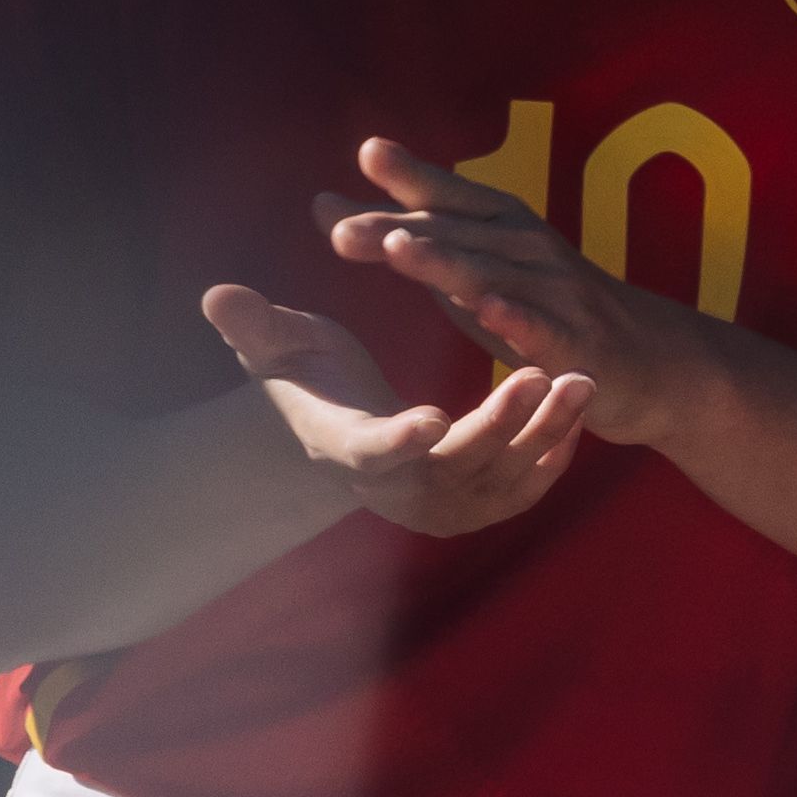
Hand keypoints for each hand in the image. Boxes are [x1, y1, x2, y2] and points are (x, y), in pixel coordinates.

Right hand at [195, 274, 588, 539]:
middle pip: (452, 467)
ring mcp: (440, 502)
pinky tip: (578, 406)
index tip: (431, 419)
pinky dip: (554, 452)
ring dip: (544, 433)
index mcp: (344, 447)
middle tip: (537, 376)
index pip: (370, 453)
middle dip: (498, 425)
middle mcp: (395, 487)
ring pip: (501, 480)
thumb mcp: (280, 346)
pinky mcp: (478, 501)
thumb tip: (216, 294)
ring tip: (581, 380)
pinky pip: (524, 488)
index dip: (398, 441)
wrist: (339, 426)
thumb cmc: (309, 376)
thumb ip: (254, 325)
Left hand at [318, 135, 735, 447]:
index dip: (413, 176)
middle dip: (402, 230)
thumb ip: (402, 237)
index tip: (368, 151)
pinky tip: (488, 310)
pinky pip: (542, 330)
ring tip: (402, 250)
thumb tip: (323, 206)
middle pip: (459, 236)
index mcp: (503, 228)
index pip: (452, 198)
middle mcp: (530, 250)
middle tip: (343, 230)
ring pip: (493, 276)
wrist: (647, 355)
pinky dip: (515, 317)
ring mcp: (556, 295)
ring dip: (447, 262)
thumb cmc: (541, 302)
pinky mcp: (575, 345)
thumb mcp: (470, 266)